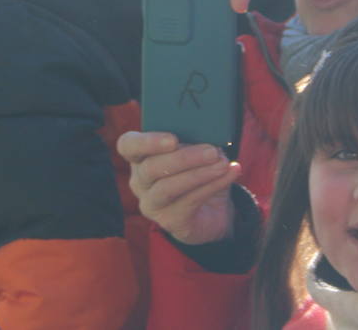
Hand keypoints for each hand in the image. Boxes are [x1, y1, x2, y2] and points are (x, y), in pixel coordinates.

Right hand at [117, 131, 241, 245]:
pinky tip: (229, 174)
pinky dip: (211, 186)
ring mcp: (151, 204)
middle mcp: (139, 181)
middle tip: (212, 151)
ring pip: (167, 188)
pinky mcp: (169, 221)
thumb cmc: (198, 171)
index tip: (173, 139)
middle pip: (150, 168)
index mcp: (140, 156)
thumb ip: (194, 141)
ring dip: (198, 174)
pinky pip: (188, 202)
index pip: (128, 145)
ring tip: (222, 164)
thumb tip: (209, 136)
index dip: (147, 142)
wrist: (212, 209)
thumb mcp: (195, 151)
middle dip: (184, 158)